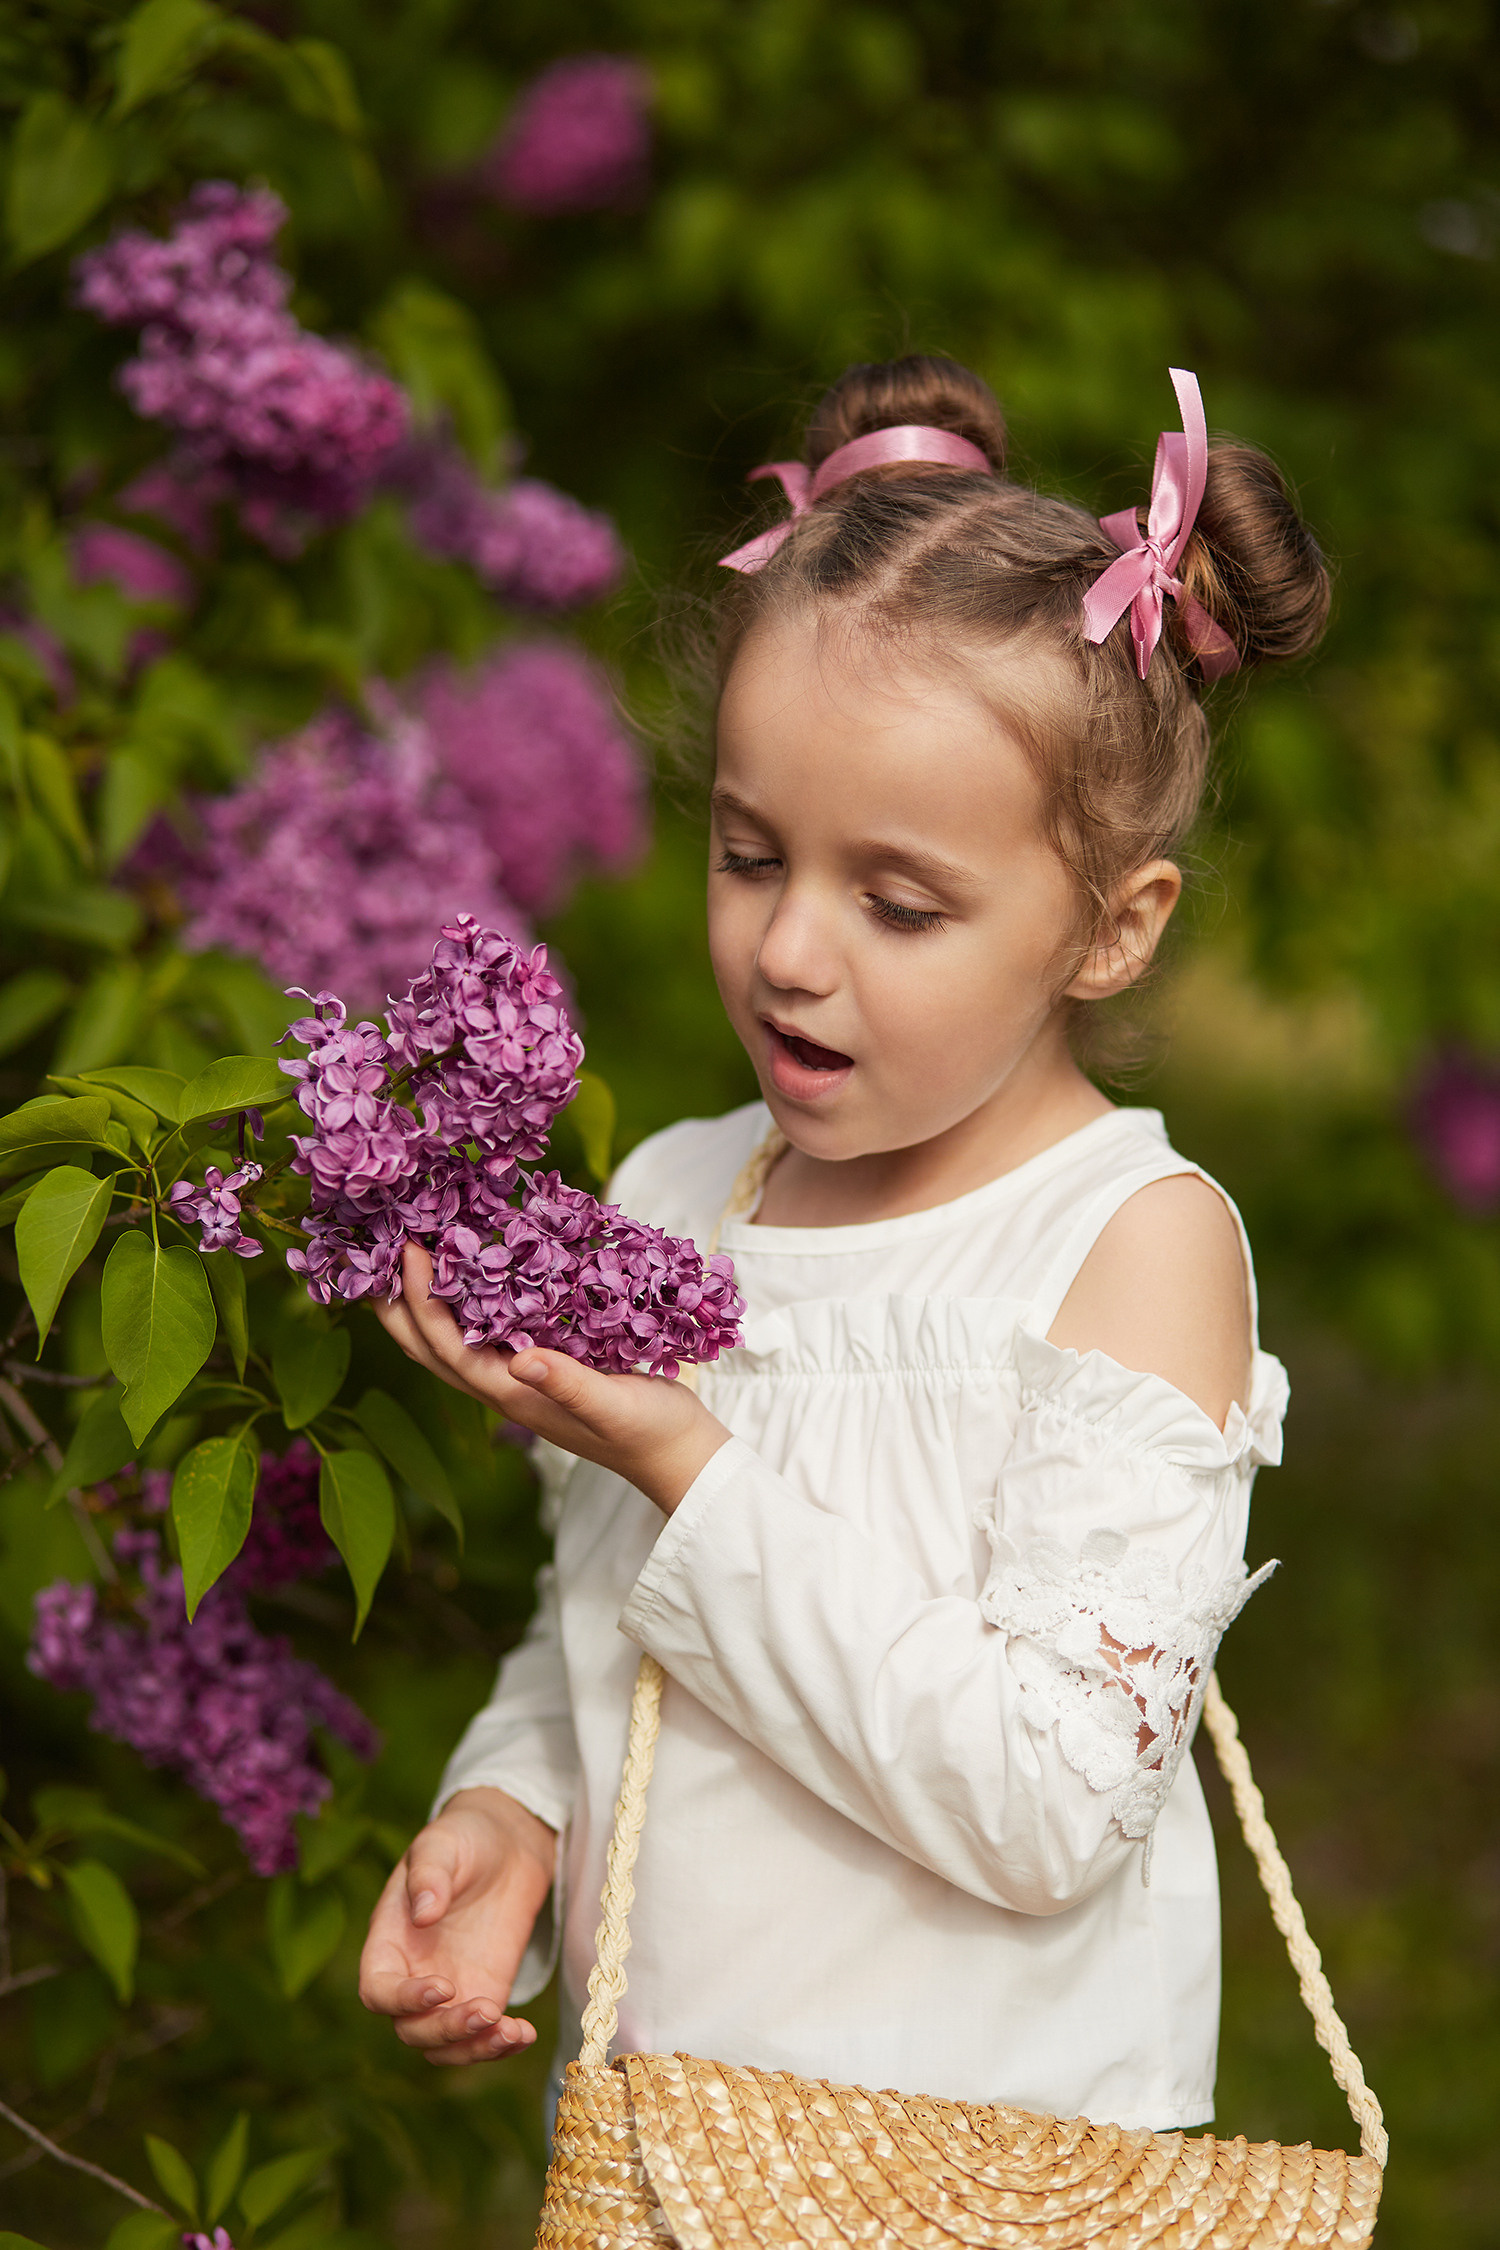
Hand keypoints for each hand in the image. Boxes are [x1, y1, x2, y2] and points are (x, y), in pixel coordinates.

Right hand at [358, 1788, 554, 2066]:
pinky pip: (483, 2036)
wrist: (508, 1842)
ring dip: (474, 2049)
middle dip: (447, 2030)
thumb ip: (430, 1874)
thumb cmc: (464, 1837)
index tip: (443, 1986)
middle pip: (412, 2029)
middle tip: (487, 2010)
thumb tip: (423, 1912)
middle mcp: (413, 1974)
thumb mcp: (442, 1843)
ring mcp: (449, 1990)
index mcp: (388, 1942)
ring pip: (446, 2046)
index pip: (378, 1990)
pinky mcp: (484, 1993)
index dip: (403, 1999)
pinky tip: (525, 2034)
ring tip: (511, 2032)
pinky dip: (501, 2044)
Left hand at [374, 1242, 730, 1513]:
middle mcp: (506, 1387)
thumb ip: (568, 1384)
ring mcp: (522, 1379)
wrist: (679, 1455)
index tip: (410, 1250)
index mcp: (513, 1395)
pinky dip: (468, 1304)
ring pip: (454, 1343)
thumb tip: (519, 1358)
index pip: (447, 1346)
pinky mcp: (543, 1367)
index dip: (421, 1301)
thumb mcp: (614, 1405)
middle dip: (399, 1307)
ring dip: (425, 1306)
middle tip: (378, 1253)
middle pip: (431, 1349)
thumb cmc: (648, 1432)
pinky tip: (474, 1276)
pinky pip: (489, 1334)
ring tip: (410, 1260)